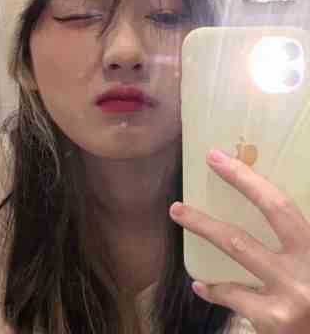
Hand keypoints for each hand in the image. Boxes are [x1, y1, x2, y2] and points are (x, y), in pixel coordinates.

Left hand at [169, 149, 309, 333]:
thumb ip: (294, 231)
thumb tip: (266, 203)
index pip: (277, 206)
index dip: (245, 180)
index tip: (216, 159)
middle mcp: (303, 272)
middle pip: (241, 236)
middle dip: (203, 220)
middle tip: (177, 205)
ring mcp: (287, 299)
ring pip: (234, 256)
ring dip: (203, 231)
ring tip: (180, 215)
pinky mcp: (274, 324)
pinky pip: (233, 297)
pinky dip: (214, 290)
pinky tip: (202, 284)